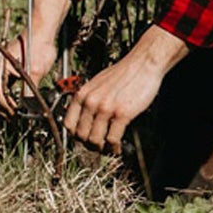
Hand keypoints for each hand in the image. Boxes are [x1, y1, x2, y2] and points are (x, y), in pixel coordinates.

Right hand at [0, 25, 62, 114]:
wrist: (43, 29)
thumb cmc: (38, 45)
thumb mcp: (36, 71)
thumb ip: (30, 90)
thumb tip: (29, 108)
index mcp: (1, 69)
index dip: (7, 108)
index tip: (15, 116)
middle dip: (5, 107)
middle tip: (14, 118)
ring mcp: (4, 67)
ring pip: (2, 89)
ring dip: (7, 102)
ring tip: (15, 113)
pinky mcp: (12, 66)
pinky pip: (8, 83)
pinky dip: (12, 93)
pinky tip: (19, 100)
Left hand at [61, 26, 188, 151]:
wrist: (144, 63)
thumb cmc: (125, 71)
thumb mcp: (98, 82)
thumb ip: (90, 98)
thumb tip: (87, 114)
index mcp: (83, 94)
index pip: (68, 124)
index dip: (75, 135)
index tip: (82, 139)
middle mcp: (91, 102)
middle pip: (81, 135)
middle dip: (88, 144)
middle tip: (97, 147)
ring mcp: (106, 108)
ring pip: (95, 140)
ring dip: (101, 148)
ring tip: (107, 149)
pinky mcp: (122, 114)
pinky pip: (112, 138)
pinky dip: (114, 147)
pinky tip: (117, 148)